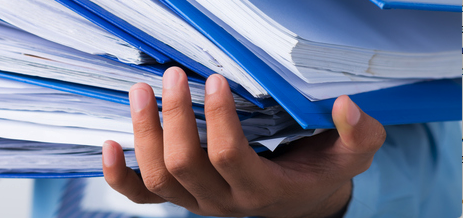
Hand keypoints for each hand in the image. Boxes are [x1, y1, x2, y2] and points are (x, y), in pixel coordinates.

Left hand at [102, 67, 385, 216]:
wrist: (299, 203)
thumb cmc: (320, 173)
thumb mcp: (352, 156)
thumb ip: (358, 134)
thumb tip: (346, 106)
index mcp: (261, 190)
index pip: (228, 157)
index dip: (217, 118)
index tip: (215, 79)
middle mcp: (222, 202)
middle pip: (183, 164)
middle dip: (175, 117)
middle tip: (172, 76)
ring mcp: (196, 202)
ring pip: (157, 177)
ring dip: (144, 133)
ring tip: (142, 91)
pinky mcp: (179, 198)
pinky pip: (140, 195)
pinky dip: (118, 175)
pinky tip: (108, 145)